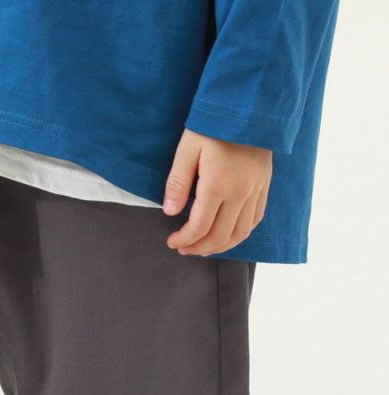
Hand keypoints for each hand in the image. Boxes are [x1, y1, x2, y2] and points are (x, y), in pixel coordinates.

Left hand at [163, 129, 272, 255]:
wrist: (249, 105)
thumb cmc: (213, 124)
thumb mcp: (187, 149)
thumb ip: (178, 183)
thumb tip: (170, 213)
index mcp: (218, 185)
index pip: (200, 227)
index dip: (184, 240)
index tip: (172, 241)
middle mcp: (240, 193)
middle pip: (220, 236)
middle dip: (199, 248)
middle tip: (184, 248)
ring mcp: (255, 190)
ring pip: (240, 233)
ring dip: (221, 246)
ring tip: (203, 247)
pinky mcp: (264, 185)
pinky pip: (255, 219)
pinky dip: (240, 233)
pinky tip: (226, 234)